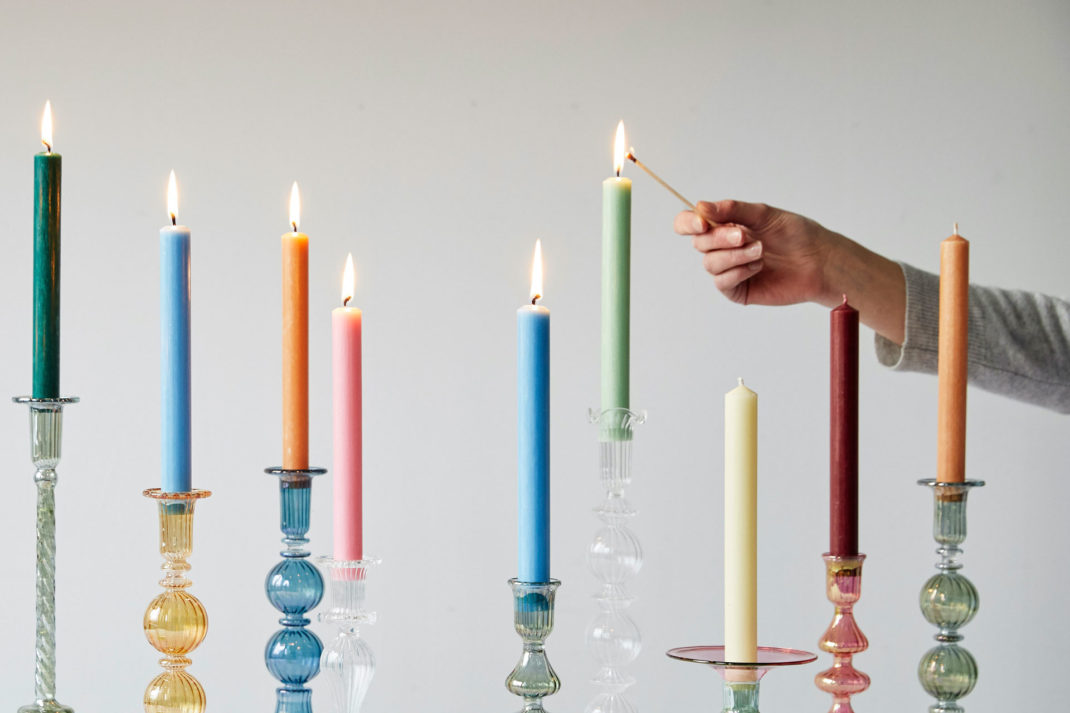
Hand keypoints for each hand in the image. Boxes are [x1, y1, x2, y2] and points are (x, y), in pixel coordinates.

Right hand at [673, 199, 905, 343]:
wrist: (819, 261)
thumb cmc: (796, 234)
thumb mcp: (763, 214)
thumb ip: (732, 209)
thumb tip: (701, 207)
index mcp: (724, 225)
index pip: (690, 223)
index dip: (688, 222)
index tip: (702, 222)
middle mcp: (722, 247)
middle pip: (699, 243)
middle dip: (720, 238)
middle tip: (744, 235)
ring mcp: (729, 269)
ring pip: (710, 264)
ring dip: (734, 256)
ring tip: (761, 252)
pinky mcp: (737, 290)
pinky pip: (722, 282)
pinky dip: (738, 272)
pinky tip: (758, 267)